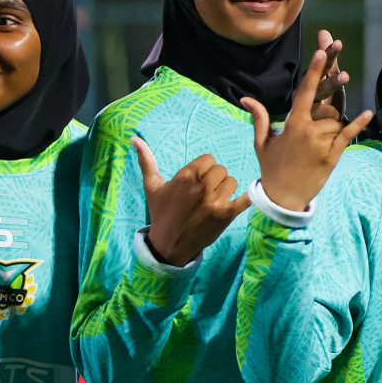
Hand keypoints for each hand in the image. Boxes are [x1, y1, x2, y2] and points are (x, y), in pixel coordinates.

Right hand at [133, 137, 249, 266]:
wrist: (169, 244)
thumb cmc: (161, 212)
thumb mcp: (152, 186)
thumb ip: (146, 160)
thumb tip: (135, 138)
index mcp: (186, 176)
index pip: (209, 159)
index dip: (204, 168)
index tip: (197, 179)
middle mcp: (202, 187)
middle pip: (221, 169)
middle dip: (214, 178)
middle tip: (204, 191)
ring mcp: (216, 202)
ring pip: (232, 181)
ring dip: (225, 188)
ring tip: (214, 198)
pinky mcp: (227, 215)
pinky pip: (246, 198)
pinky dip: (246, 198)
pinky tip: (241, 199)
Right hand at [243, 43, 372, 212]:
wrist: (283, 197)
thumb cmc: (271, 168)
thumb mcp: (262, 142)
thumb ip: (259, 118)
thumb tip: (246, 98)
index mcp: (292, 124)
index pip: (305, 91)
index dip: (314, 71)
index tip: (322, 53)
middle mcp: (309, 131)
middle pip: (327, 106)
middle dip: (328, 102)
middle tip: (322, 111)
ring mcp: (323, 143)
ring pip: (336, 122)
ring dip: (332, 125)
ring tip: (316, 143)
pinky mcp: (333, 156)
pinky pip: (347, 135)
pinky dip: (358, 124)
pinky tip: (368, 113)